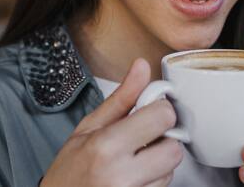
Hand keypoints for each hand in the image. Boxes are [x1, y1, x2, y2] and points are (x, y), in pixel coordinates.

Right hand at [40, 59, 182, 186]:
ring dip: (159, 162)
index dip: (159, 111)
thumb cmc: (69, 170)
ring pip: (171, 170)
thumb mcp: (88, 127)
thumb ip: (121, 98)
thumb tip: (141, 67)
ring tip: (136, 160)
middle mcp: (121, 174)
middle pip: (174, 148)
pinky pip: (163, 186)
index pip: (162, 117)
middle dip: (163, 139)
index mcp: (106, 146)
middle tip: (145, 139)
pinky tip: (136, 175)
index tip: (150, 112)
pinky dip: (154, 179)